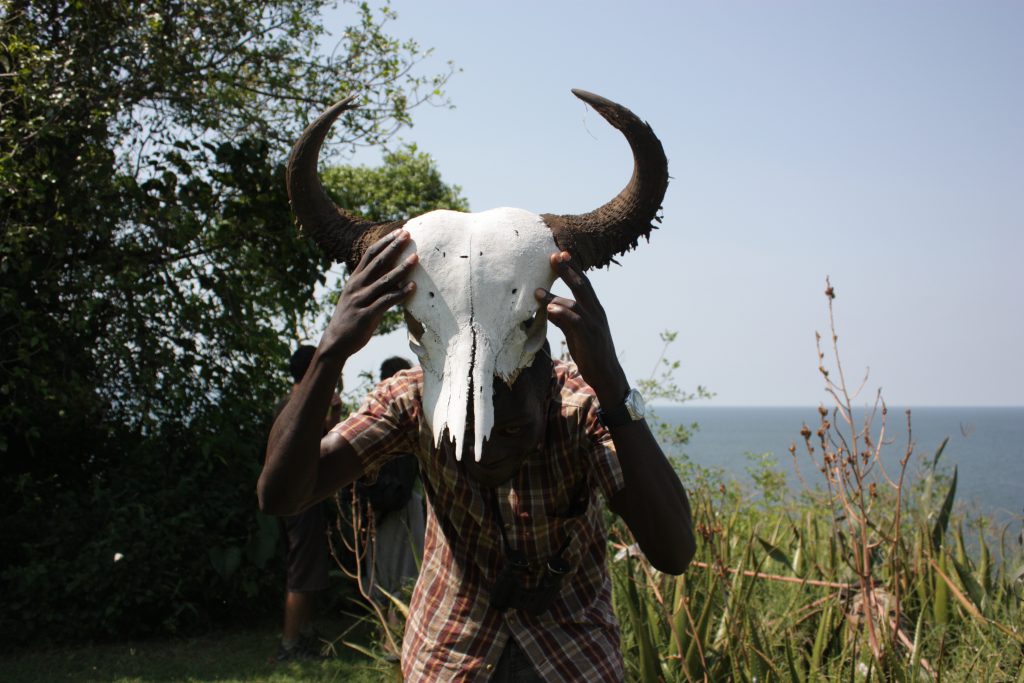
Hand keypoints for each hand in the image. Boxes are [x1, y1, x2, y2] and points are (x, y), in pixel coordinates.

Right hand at [324, 230, 417, 357]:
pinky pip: (386, 301)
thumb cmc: (351, 318)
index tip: (399, 231)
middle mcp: (356, 286)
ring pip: (384, 280)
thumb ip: (371, 285)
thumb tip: (393, 275)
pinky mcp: (366, 315)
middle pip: (378, 262)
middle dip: (394, 247)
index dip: (385, 242)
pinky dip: (400, 293)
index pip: (370, 254)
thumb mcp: (357, 297)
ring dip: (401, 268)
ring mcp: (360, 300)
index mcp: (354, 279)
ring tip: (416, 258)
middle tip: (408, 234)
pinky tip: (412, 287)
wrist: (335, 343)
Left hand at [535, 251, 627, 402]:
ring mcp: (594, 324)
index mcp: (594, 309)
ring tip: (537, 291)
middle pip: (582, 286)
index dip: (573, 269)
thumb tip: (549, 308)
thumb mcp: (575, 333)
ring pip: (575, 303)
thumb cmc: (590, 352)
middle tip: (553, 256)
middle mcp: (596, 313)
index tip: (561, 254)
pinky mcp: (589, 337)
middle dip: (568, 270)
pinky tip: (550, 309)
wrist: (607, 375)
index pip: (584, 284)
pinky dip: (563, 314)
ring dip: (555, 296)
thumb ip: (564, 320)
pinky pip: (575, 322)